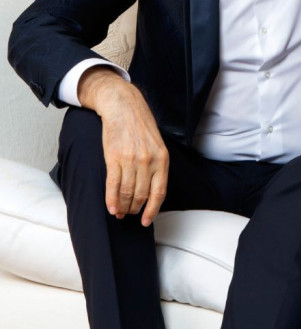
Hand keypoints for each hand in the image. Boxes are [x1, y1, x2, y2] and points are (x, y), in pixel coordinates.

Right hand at [77, 66, 168, 225]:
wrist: (123, 107)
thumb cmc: (140, 126)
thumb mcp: (157, 144)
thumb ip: (156, 165)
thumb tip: (152, 191)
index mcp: (162, 158)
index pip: (159, 192)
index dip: (152, 210)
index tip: (146, 221)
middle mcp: (148, 161)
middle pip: (142, 195)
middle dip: (135, 209)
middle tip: (129, 215)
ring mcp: (131, 160)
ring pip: (127, 193)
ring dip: (123, 206)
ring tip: (119, 212)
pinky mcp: (114, 158)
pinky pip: (113, 185)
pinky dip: (111, 200)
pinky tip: (111, 208)